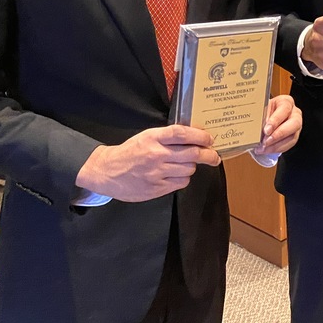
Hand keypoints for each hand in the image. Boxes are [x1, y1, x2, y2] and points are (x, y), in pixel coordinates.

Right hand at [75, 125, 220, 202]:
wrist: (107, 172)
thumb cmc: (130, 152)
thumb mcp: (146, 137)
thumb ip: (167, 137)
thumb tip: (194, 137)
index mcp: (153, 138)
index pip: (182, 133)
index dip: (199, 135)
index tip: (209, 138)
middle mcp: (156, 154)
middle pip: (192, 153)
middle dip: (208, 154)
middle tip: (215, 156)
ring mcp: (157, 173)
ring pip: (189, 169)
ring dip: (192, 166)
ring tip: (187, 164)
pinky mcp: (156, 188)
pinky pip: (181, 183)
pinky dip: (183, 178)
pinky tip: (177, 174)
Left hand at [255, 95, 301, 155]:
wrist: (267, 116)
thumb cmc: (265, 110)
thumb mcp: (262, 109)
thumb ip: (262, 116)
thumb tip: (259, 128)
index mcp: (286, 102)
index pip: (285, 109)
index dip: (276, 120)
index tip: (266, 130)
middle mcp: (295, 113)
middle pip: (294, 123)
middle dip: (279, 134)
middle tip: (266, 141)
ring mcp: (296, 126)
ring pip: (292, 136)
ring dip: (276, 145)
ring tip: (263, 148)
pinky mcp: (294, 136)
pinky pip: (289, 144)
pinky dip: (277, 149)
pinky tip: (266, 150)